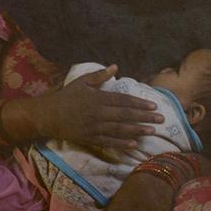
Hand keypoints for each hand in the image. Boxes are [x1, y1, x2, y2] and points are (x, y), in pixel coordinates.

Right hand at [44, 65, 163, 150]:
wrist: (48, 116)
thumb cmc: (66, 97)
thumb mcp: (81, 82)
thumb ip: (99, 76)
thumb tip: (116, 67)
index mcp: (98, 98)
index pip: (123, 100)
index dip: (139, 103)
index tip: (154, 105)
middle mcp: (98, 113)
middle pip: (125, 115)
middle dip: (145, 117)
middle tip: (162, 119)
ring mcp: (94, 127)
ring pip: (120, 129)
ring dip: (137, 130)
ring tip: (152, 131)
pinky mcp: (90, 139)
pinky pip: (109, 142)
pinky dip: (122, 143)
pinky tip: (134, 144)